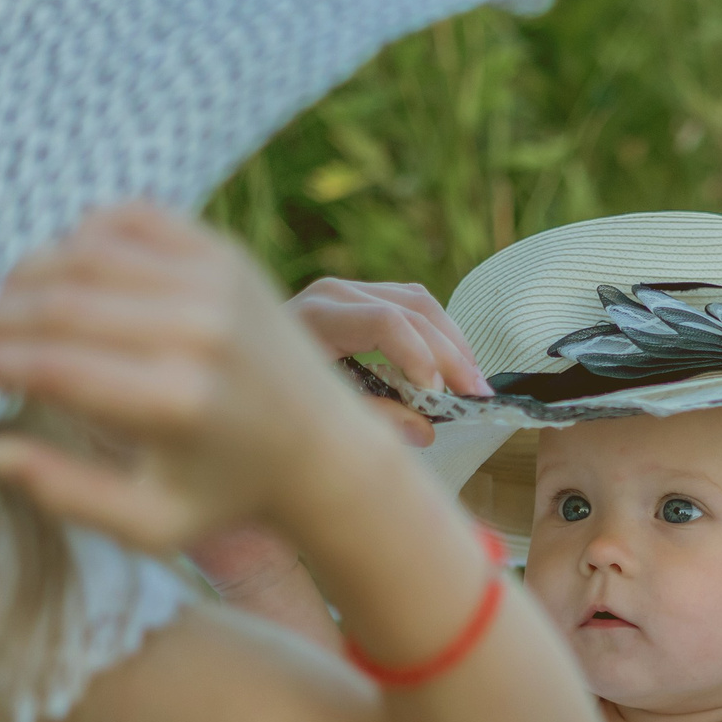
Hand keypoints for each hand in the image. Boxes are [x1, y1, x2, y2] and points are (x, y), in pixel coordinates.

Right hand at [0, 202, 397, 553]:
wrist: (322, 447)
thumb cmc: (225, 493)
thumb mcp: (152, 524)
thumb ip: (68, 495)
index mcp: (174, 403)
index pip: (51, 365)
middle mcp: (197, 334)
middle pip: (60, 303)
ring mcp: (215, 285)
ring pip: (87, 252)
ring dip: (30, 273)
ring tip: (6, 306)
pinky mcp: (227, 256)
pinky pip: (132, 217)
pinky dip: (84, 231)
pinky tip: (65, 265)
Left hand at [287, 278, 488, 450]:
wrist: (245, 374)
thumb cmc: (272, 401)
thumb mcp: (315, 415)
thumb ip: (371, 421)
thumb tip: (425, 430)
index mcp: (315, 317)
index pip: (386, 322)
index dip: (421, 358)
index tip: (440, 399)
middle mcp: (332, 294)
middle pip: (411, 310)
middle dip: (451, 355)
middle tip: (477, 395)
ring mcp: (348, 291)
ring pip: (421, 302)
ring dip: (454, 342)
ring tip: (473, 382)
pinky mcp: (362, 298)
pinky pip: (414, 304)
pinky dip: (441, 333)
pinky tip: (454, 365)